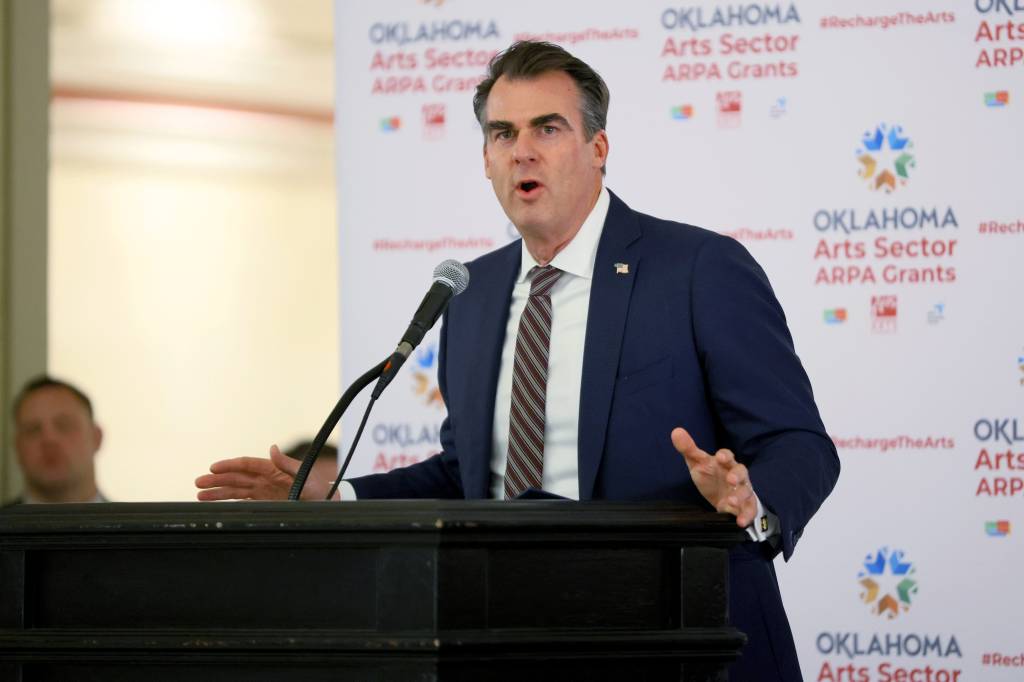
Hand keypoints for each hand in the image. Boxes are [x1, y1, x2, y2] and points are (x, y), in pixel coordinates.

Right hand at [195, 445, 337, 500]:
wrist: (328, 504)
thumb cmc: (318, 489)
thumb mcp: (305, 475)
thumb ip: (287, 464)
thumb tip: (272, 448)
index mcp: (273, 469)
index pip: (247, 465)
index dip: (229, 466)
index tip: (213, 468)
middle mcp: (265, 479)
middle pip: (237, 477)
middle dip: (217, 480)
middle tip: (198, 482)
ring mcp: (264, 491)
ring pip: (236, 490)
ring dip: (218, 491)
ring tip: (199, 494)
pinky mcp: (264, 503)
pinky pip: (243, 502)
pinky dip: (228, 502)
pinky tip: (214, 503)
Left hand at [671, 427, 756, 527]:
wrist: (722, 496)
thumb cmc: (711, 475)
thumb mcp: (698, 463)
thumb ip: (688, 448)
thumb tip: (676, 431)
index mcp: (725, 463)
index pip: (728, 456)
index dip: (725, 456)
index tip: (720, 457)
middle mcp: (737, 476)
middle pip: (742, 472)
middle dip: (737, 476)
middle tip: (731, 480)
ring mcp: (742, 491)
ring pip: (746, 491)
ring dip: (740, 496)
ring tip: (731, 502)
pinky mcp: (745, 506)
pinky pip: (749, 510)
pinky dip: (746, 516)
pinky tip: (740, 521)